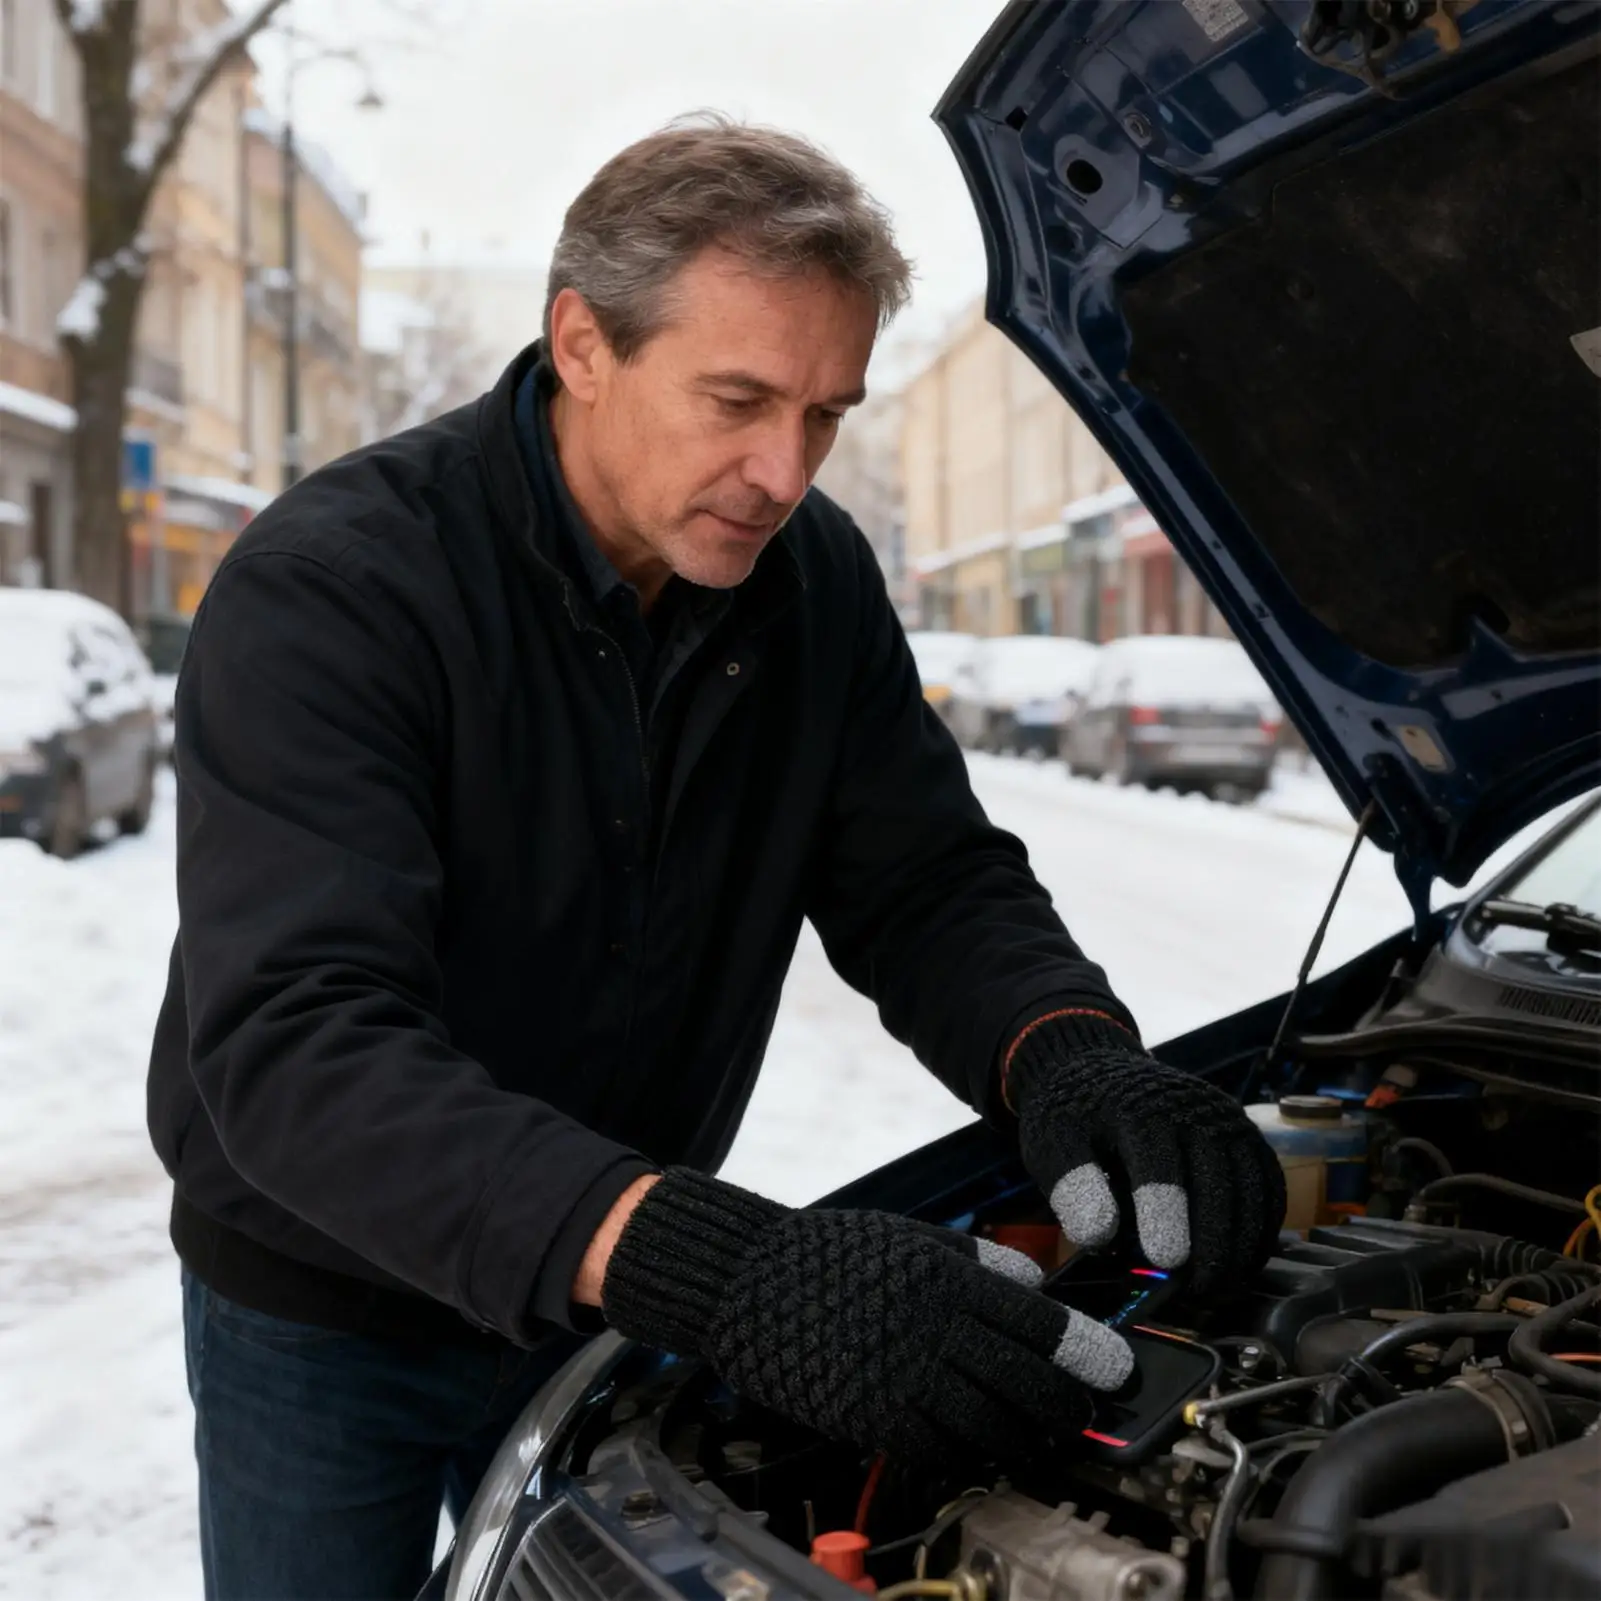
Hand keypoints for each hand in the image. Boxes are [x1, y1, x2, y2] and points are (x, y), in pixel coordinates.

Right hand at [601, 1168, 1132, 1465]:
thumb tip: (1033, 1283)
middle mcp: (930, 1330)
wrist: (745, 1280)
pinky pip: (939, 1448)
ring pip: (989, 1424)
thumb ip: (975, 1259)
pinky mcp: (870, 1416)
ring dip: (1024, 1436)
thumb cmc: (828, 1252)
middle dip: (1067, 1404)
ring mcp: (900, 1378)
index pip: (1037, 1322)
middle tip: (1084, 1412)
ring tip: (1041, 1436)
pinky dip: (970, 1453)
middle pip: (1025, 1382)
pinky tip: (981, 1447)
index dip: (1086, 1350)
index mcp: (944, 1278)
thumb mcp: (909, 1236)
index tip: (1116, 1367)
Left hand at [1005, 1014, 1285, 1294]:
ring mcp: (1227, 1124)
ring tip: (1216, 1287)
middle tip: (1195, 1290)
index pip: (1159, 1165)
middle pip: (1217, 1183)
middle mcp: (1193, 1112)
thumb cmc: (1077, 1118)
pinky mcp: (1247, 1139)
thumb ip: (1071, 1185)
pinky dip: (1261, 1230)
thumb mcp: (1055, 1143)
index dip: (1164, 1214)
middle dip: (1211, 1243)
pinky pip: (1269, 1189)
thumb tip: (1098, 1235)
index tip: (1164, 1261)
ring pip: (1251, 1190)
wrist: (1105, 1073)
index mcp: (1139, 1111)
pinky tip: (1241, 1264)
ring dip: (1239, 1245)